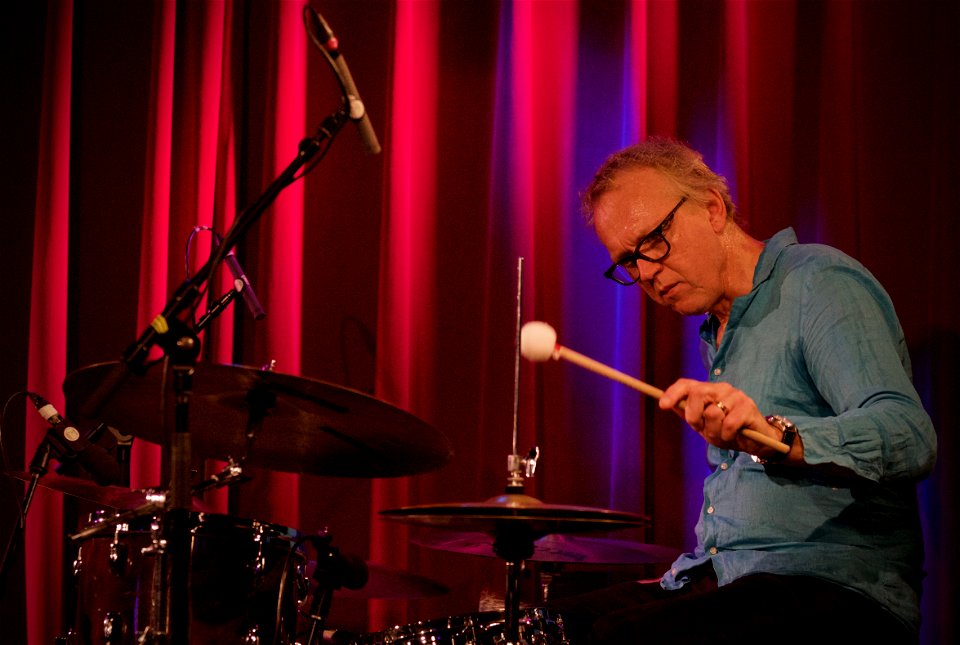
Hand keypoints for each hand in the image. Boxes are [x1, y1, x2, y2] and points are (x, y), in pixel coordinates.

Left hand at [659, 378, 778, 454]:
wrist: (756, 441)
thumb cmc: (727, 432)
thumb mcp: (704, 426)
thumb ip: (689, 414)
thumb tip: (666, 403)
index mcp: (708, 391)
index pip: (686, 384)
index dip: (673, 393)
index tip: (663, 405)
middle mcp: (721, 388)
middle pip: (697, 393)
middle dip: (694, 416)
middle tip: (703, 428)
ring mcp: (735, 395)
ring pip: (712, 413)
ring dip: (714, 431)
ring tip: (723, 434)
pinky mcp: (748, 407)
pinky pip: (728, 425)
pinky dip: (728, 436)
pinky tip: (734, 435)